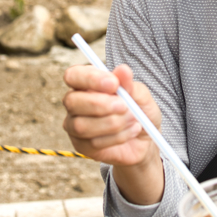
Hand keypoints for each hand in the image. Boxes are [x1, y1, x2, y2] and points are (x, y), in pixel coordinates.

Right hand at [62, 63, 163, 203]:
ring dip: (112, 123)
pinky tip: (131, 131)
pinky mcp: (82, 146)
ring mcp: (75, 125)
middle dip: (100, 104)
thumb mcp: (140, 95)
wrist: (145, 140)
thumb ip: (129, 84)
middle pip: (72, 101)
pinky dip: (117, 137)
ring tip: (133, 119)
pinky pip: (93, 142)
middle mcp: (76, 103)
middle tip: (124, 106)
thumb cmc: (139, 111)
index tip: (114, 83)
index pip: (74, 75)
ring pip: (81, 125)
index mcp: (86, 83)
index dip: (90, 78)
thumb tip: (123, 70)